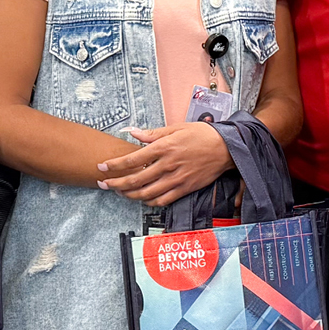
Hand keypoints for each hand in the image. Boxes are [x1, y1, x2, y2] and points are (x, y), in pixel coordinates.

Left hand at [97, 122, 232, 206]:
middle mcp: (167, 165)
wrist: (226, 148)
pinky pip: (162, 200)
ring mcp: (176, 179)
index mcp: (163, 147)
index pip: (131, 160)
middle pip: (135, 180)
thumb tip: (133, 132)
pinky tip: (142, 199)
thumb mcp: (176, 128)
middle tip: (104, 184)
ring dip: (129, 195)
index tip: (102, 167)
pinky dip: (149, 202)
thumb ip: (153, 133)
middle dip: (115, 184)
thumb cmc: (202, 135)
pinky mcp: (185, 188)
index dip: (113, 165)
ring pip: (146, 193)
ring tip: (120, 192)